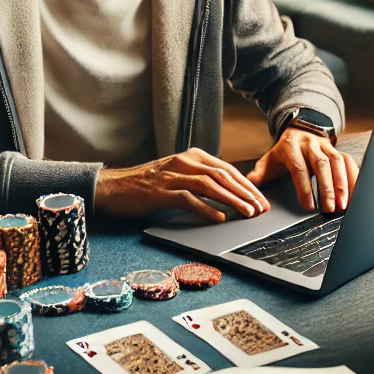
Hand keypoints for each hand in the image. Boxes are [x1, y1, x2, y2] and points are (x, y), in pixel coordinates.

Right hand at [95, 148, 269, 222]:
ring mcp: (172, 175)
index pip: (227, 169)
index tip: (261, 200)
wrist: (113, 187)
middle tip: (260, 208)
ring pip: (209, 185)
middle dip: (245, 193)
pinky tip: (218, 218)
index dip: (247, 185)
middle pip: (223, 176)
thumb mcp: (177, 175)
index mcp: (191, 156)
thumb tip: (228, 195)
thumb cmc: (146, 184)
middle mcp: (184, 162)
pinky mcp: (160, 191)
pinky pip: (188, 198)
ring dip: (231, 200)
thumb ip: (200, 179)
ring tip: (246, 212)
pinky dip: (206, 208)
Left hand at [247, 128, 358, 212]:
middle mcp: (310, 143)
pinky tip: (356, 193)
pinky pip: (348, 161)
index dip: (304, 187)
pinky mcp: (337, 149)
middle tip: (330, 208)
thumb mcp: (270, 160)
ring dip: (342, 184)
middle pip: (321, 164)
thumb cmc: (284, 151)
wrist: (299, 129)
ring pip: (337, 162)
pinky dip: (353, 177)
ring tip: (344, 205)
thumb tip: (251, 182)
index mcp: (290, 146)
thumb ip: (260, 172)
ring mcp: (325, 145)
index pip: (299, 168)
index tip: (308, 206)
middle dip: (327, 187)